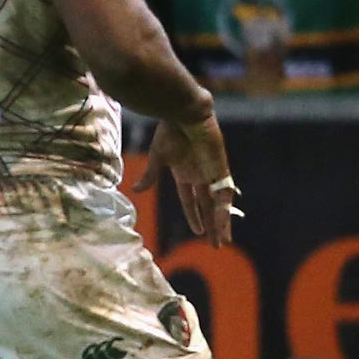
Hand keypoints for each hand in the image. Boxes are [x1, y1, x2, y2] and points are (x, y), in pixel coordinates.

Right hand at [137, 112, 239, 247]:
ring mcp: (212, 174)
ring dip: (220, 224)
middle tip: (217, 245)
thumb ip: (150, 176)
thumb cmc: (169, 131)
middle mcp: (201, 176)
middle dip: (212, 226)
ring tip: (222, 242)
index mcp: (185, 173)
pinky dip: (224, 210)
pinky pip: (223, 195)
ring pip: (218, 205)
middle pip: (208, 207)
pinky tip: (224, 224)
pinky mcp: (220, 169)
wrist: (184, 113)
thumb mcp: (157, 157)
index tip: (198, 232)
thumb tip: (134, 190)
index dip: (194, 216)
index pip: (191, 200)